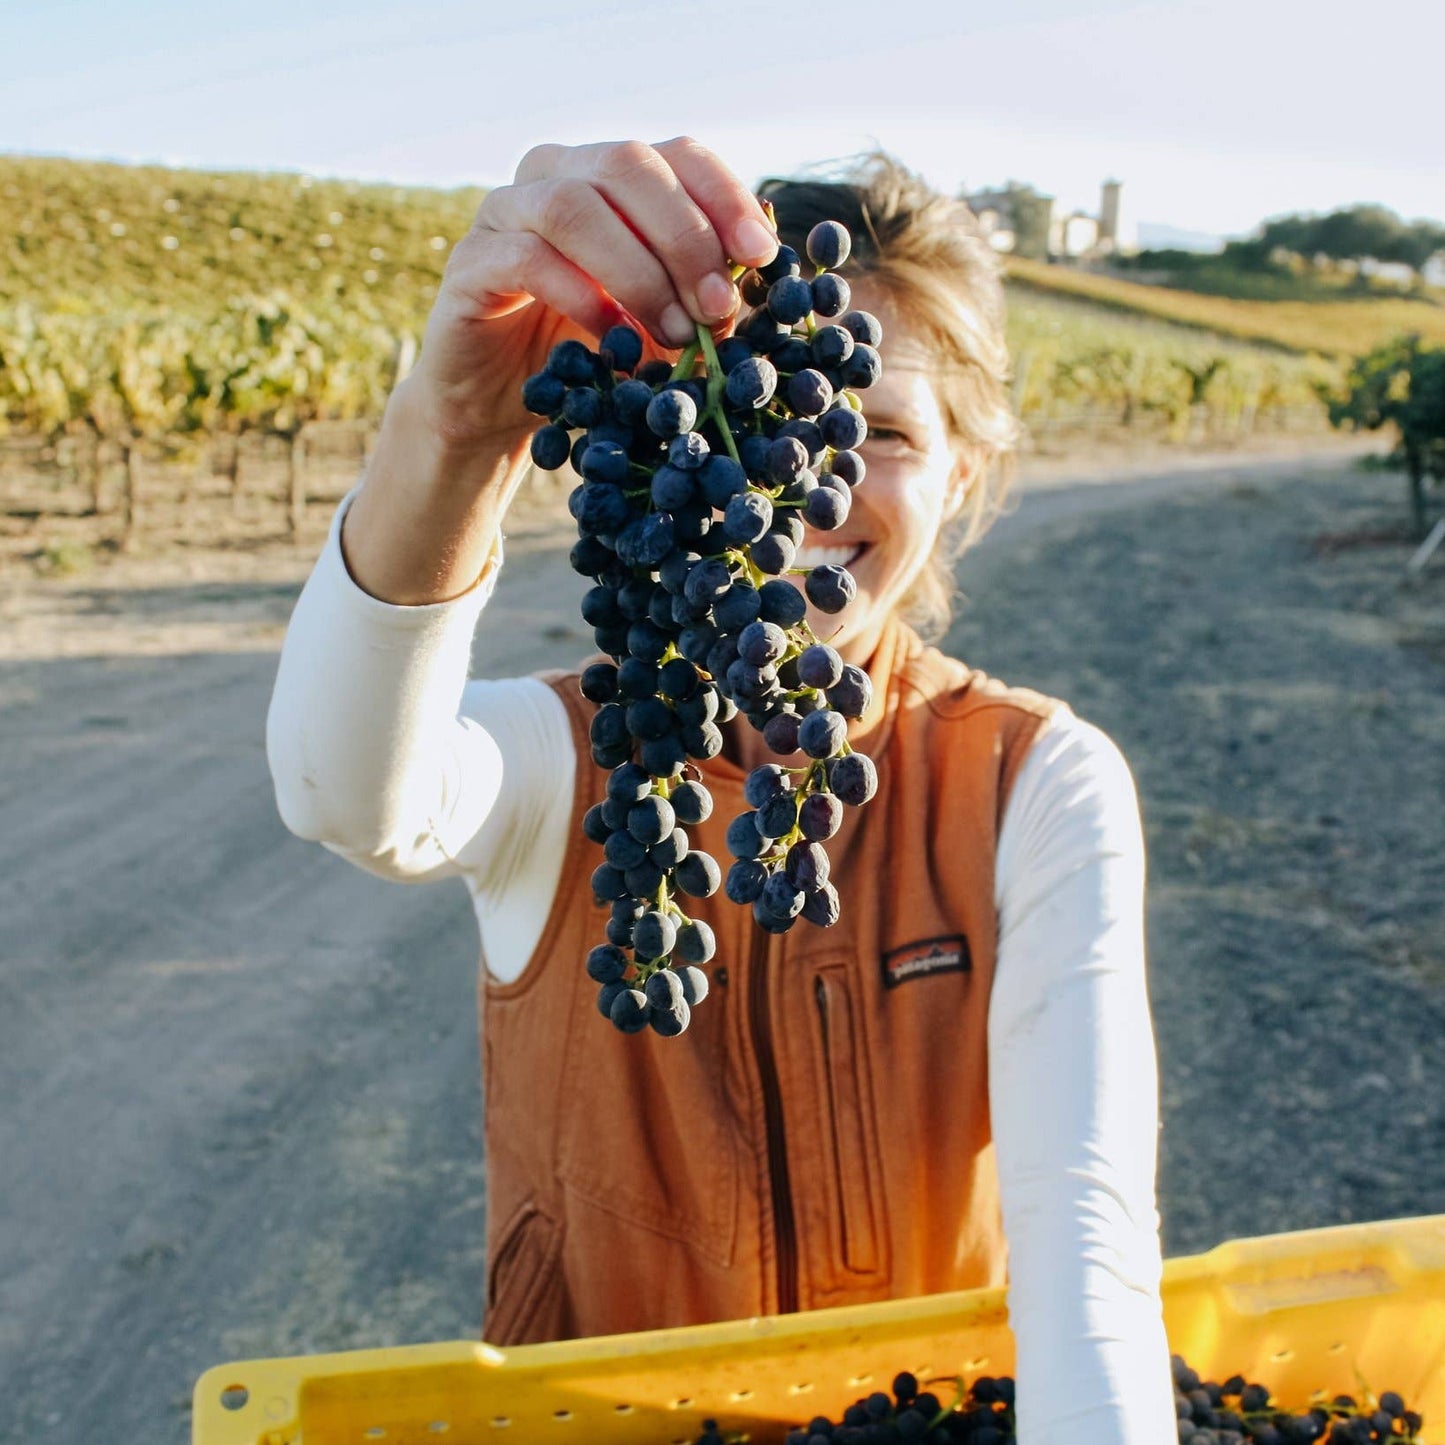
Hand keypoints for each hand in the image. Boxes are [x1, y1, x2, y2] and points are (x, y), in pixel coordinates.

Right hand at [408, 137, 779, 450]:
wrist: (501, 404)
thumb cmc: (589, 354)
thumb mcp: (659, 318)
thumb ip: (700, 291)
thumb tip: (760, 276)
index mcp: (609, 175)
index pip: (677, 154)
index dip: (724, 197)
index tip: (761, 255)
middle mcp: (554, 173)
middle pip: (628, 166)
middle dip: (686, 240)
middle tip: (717, 310)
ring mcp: (505, 212)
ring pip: (575, 207)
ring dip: (638, 273)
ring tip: (674, 334)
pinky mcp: (471, 263)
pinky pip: (529, 259)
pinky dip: (580, 295)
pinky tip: (611, 336)